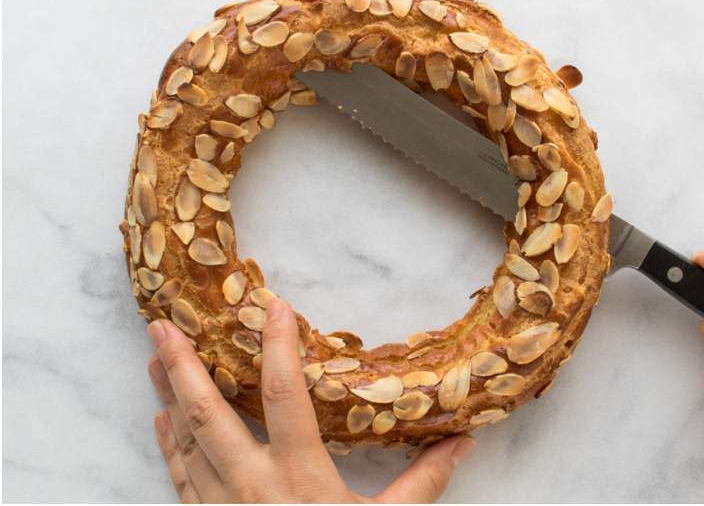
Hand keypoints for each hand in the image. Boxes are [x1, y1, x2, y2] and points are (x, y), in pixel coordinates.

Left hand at [147, 297, 472, 502]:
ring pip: (186, 441)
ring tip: (155, 356)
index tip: (275, 305)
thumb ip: (423, 483)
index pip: (284, 395)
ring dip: (168, 395)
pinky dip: (168, 445)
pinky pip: (179, 478)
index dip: (278, 346)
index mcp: (298, 475)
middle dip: (183, 366)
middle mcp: (249, 484)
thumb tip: (462, 441)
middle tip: (163, 324)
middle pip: (208, 413)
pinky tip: (161, 420)